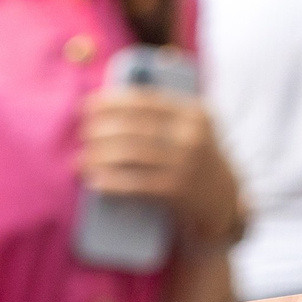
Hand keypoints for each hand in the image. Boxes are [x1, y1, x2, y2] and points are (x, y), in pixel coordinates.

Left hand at [79, 87, 242, 247]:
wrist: (221, 201)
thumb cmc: (193, 160)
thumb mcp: (189, 130)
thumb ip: (161, 114)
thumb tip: (108, 104)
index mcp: (194, 113)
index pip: (145, 100)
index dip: (111, 101)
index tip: (86, 106)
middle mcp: (192, 134)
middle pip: (133, 126)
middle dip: (100, 129)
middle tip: (82, 135)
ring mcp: (186, 163)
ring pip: (130, 153)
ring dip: (98, 156)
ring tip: (80, 160)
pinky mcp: (176, 190)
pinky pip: (134, 183)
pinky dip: (110, 181)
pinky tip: (93, 180)